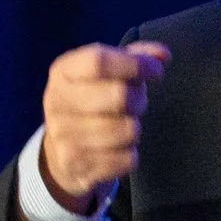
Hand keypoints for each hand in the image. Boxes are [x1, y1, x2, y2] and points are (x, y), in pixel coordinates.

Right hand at [38, 41, 171, 212]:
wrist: (59, 153)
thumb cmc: (90, 102)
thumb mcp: (105, 74)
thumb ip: (135, 57)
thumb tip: (163, 55)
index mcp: (62, 72)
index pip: (99, 62)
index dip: (134, 64)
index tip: (156, 72)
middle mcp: (57, 102)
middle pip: (119, 96)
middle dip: (140, 99)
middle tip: (138, 102)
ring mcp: (64, 136)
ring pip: (127, 130)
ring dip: (135, 128)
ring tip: (124, 125)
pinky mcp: (77, 165)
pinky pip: (126, 159)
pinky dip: (130, 154)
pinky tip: (118, 149)